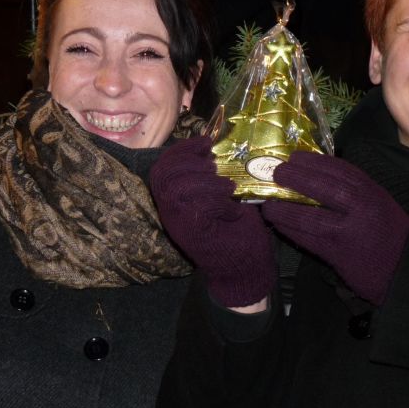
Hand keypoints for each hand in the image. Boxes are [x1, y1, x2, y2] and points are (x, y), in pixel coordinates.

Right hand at [150, 136, 273, 307]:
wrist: (245, 266)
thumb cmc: (238, 229)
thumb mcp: (226, 194)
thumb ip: (215, 174)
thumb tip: (217, 148)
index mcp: (175, 198)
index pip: (163, 167)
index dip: (182, 149)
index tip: (206, 141)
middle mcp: (169, 210)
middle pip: (164, 173)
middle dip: (191, 161)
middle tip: (216, 166)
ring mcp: (177, 223)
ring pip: (178, 187)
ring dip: (207, 182)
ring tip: (229, 189)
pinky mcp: (190, 233)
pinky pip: (196, 205)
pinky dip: (218, 202)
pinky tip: (232, 210)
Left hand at [262, 152, 408, 304]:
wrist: (404, 269)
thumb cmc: (388, 233)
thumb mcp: (379, 203)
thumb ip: (354, 190)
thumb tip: (317, 174)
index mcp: (372, 192)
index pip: (340, 170)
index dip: (314, 162)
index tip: (295, 156)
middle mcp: (361, 208)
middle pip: (324, 188)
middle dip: (297, 178)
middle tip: (276, 172)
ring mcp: (349, 232)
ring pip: (310, 216)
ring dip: (284, 208)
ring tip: (266, 202)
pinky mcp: (338, 254)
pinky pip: (308, 239)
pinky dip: (290, 230)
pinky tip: (278, 224)